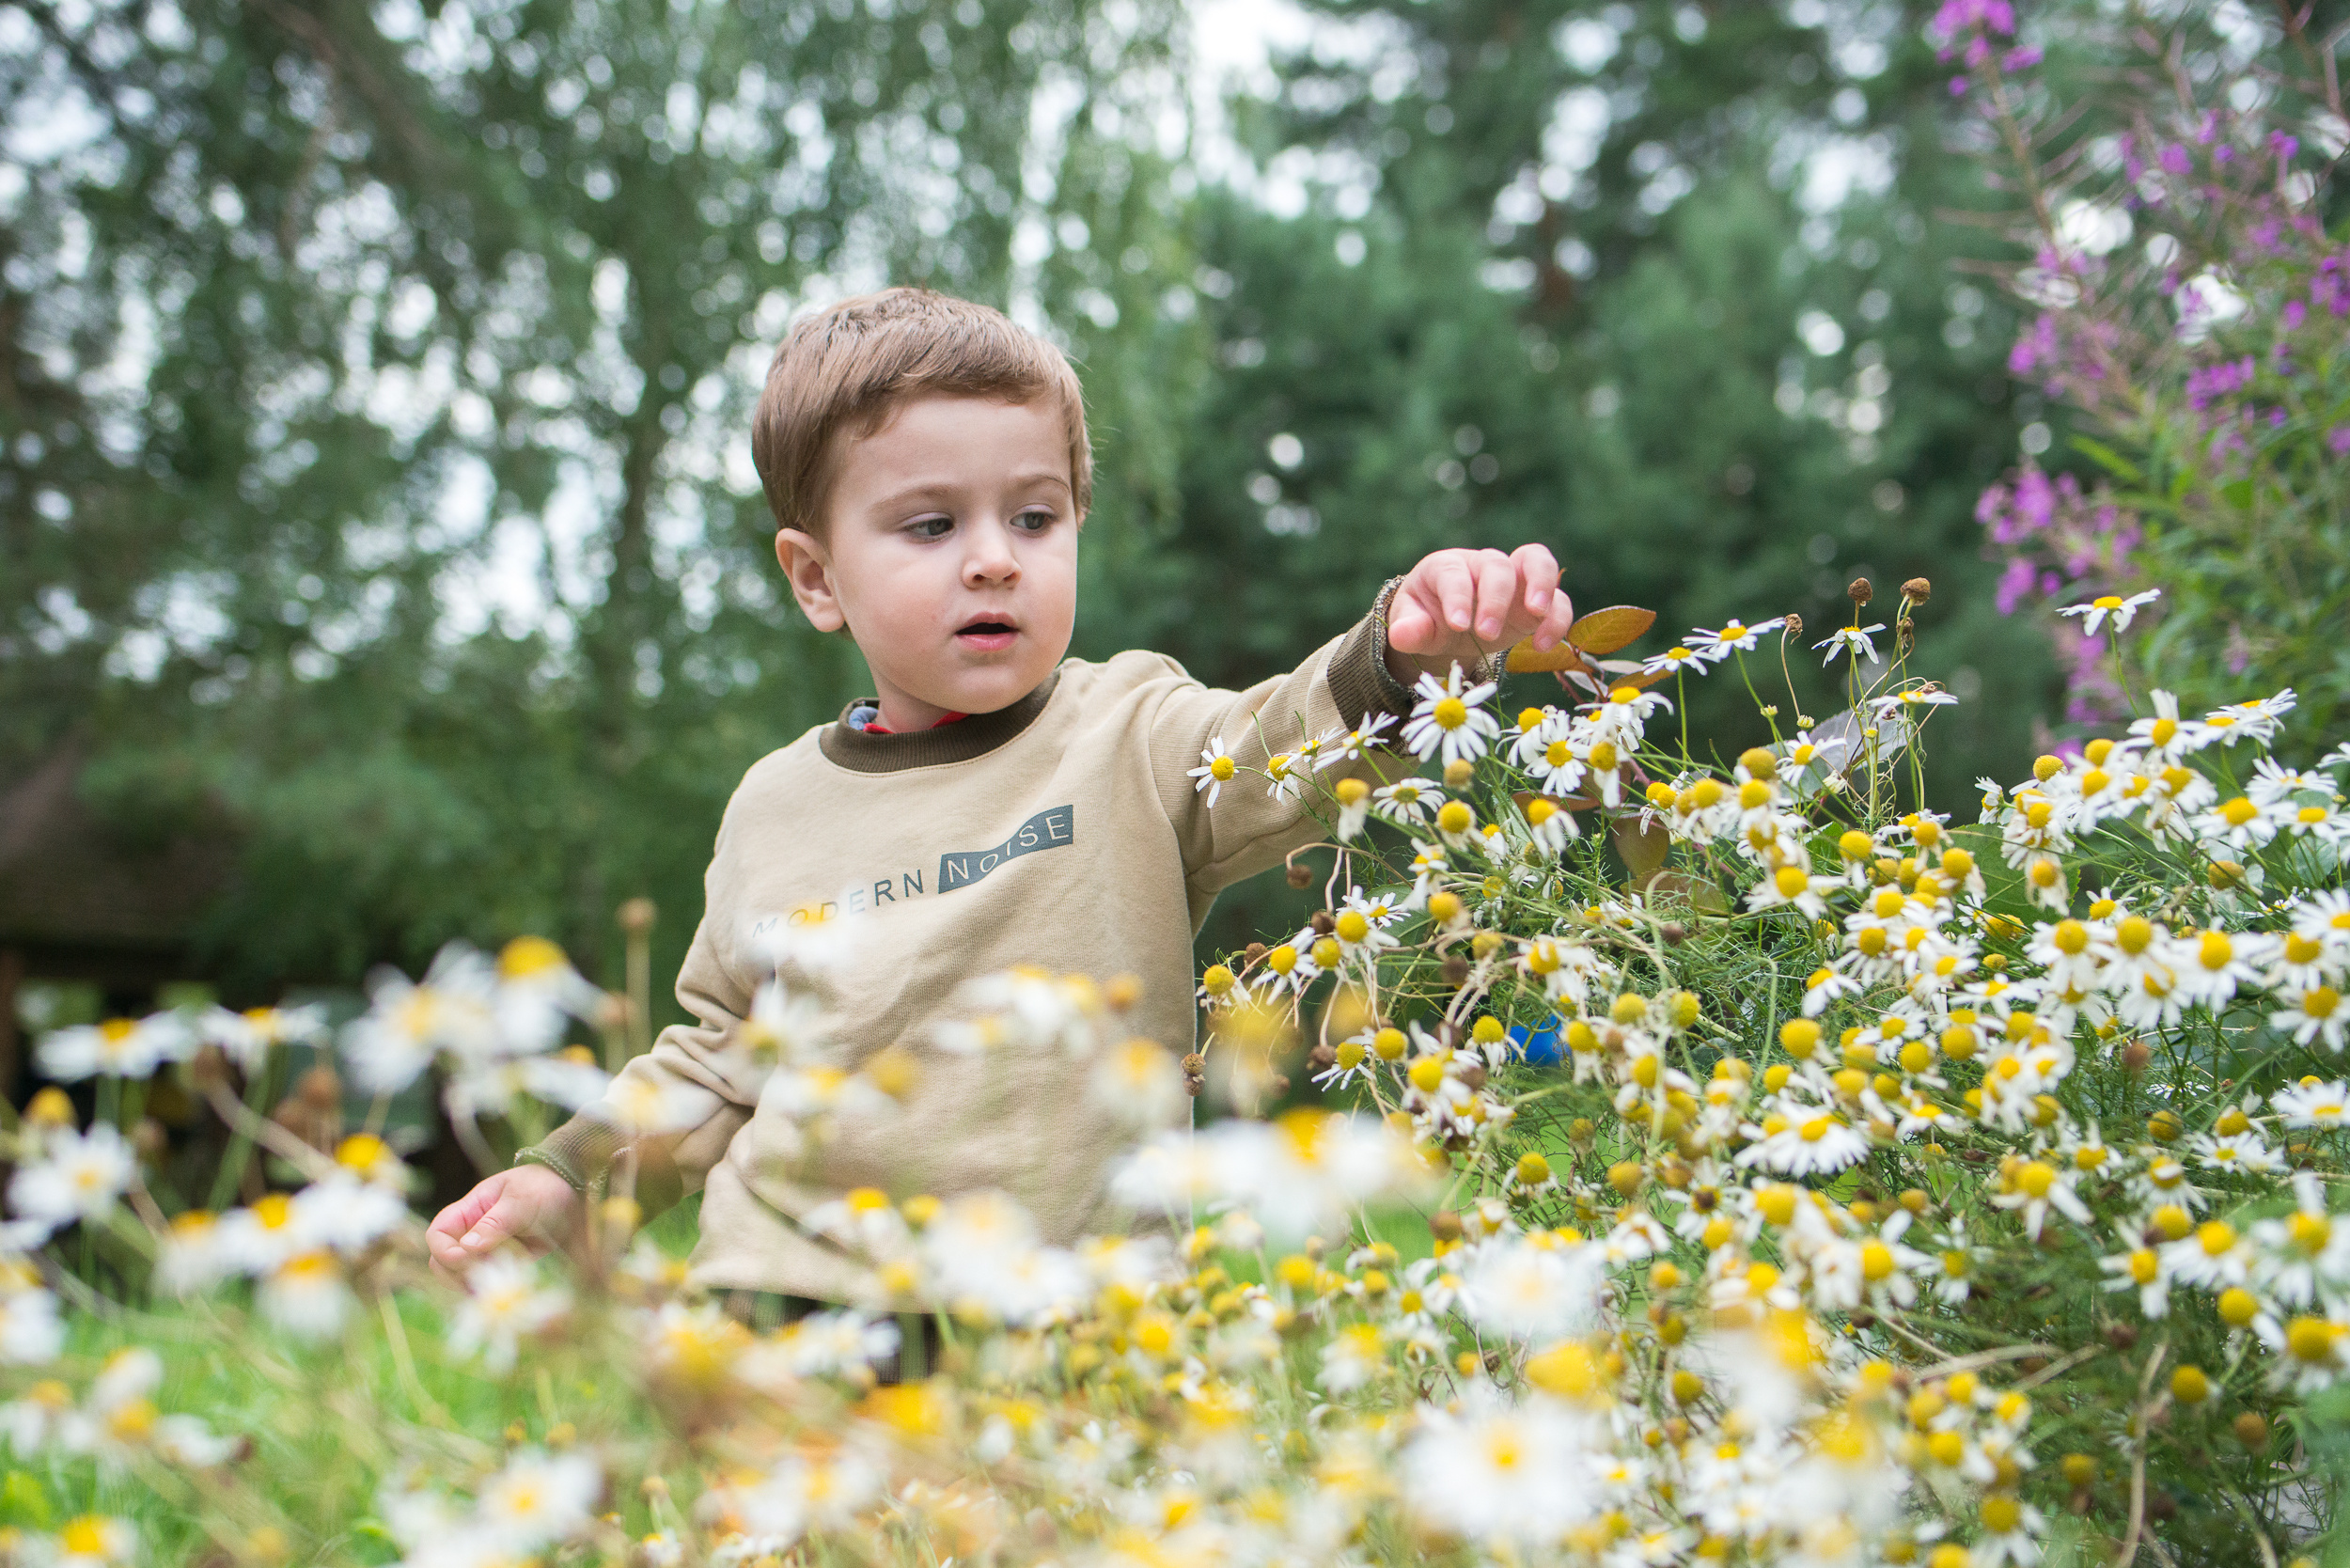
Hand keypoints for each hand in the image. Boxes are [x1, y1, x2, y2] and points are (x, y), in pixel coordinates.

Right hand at [425, 1165, 581, 1279]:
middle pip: (443, 1263)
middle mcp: (472, 1235)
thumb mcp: (521, 1201)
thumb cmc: (544, 1189)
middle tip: (485, 1278)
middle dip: (457, 1275)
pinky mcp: (504, 1269)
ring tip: (502, 1285)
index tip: (465, 1259)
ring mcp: (487, 1254)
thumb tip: (467, 1246)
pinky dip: (495, 1293)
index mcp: (469, 1211)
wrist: (574, 1197)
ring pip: (464, 1280)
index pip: (438, 1235)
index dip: (444, 1250)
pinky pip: (489, 1287)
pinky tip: (511, 1292)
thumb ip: (495, 1223)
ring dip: (477, 1287)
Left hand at [1385, 544, 1574, 683]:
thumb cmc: (1429, 618)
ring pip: (1536, 562)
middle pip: (1496, 565)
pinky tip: (1542, 645)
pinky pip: (1557, 599)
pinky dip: (1556, 618)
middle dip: (1494, 598)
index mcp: (1447, 567)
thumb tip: (1402, 636)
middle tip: (1486, 633)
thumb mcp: (1413, 625)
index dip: (1457, 597)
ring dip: (1541, 585)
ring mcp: (1514, 579)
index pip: (1454, 574)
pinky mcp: (1536, 600)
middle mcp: (1482, 566)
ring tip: (1536, 614)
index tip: (1458, 625)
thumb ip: (1408, 629)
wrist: (1450, 623)